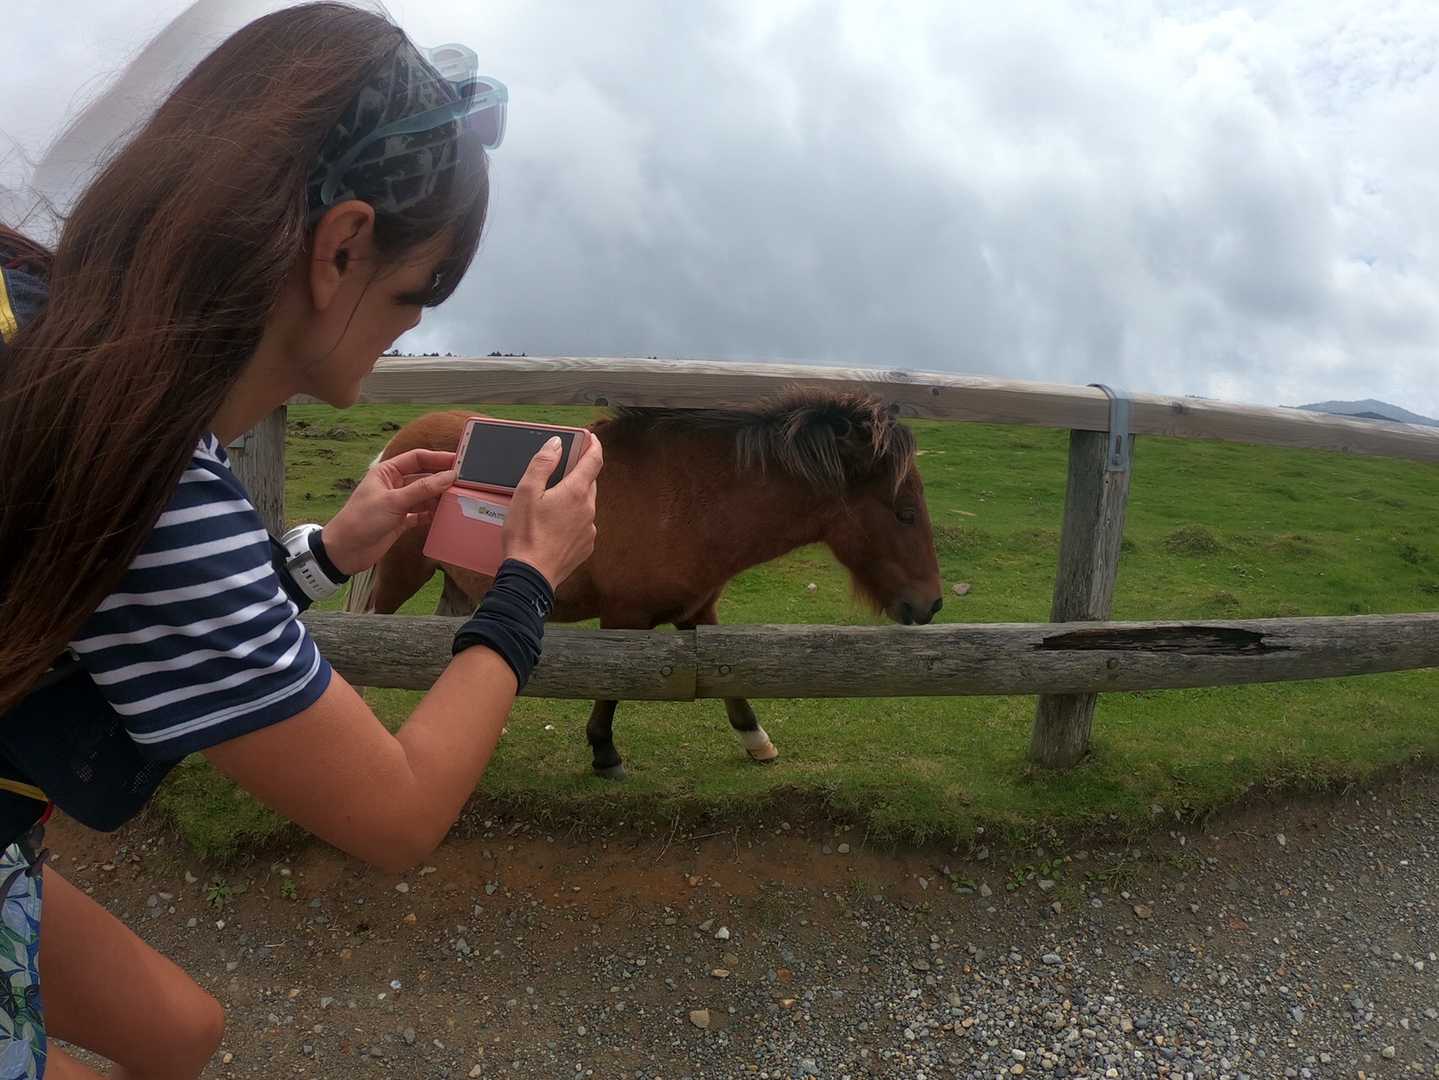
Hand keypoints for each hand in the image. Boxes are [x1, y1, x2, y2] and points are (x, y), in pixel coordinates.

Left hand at [321, 448, 456, 575]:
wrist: (345, 552)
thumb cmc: (362, 520)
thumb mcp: (393, 501)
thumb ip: (422, 489)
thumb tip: (449, 477)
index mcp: (387, 472)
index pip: (417, 458)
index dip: (438, 458)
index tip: (459, 461)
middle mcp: (394, 485)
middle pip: (424, 477)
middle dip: (442, 479)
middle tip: (464, 482)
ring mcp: (398, 503)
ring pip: (425, 496)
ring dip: (439, 498)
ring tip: (458, 499)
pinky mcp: (401, 521)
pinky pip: (422, 514)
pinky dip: (433, 514)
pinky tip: (445, 516)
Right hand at [502, 433, 602, 587]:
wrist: (531, 576)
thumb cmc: (525, 534)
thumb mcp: (526, 492)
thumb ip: (543, 464)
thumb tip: (557, 444)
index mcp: (576, 492)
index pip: (594, 460)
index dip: (593, 445)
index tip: (589, 437)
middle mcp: (589, 509)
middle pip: (589, 482)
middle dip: (578, 472)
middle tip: (561, 469)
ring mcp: (589, 529)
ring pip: (585, 504)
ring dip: (573, 498)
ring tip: (550, 503)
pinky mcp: (586, 546)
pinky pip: (582, 524)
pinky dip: (572, 519)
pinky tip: (553, 526)